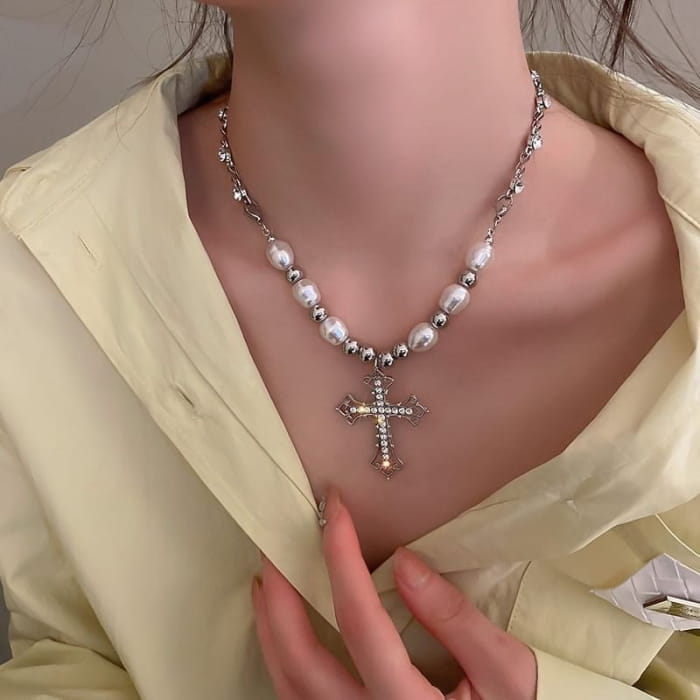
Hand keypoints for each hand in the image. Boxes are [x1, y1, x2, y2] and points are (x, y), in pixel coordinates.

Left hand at [251, 486, 536, 699]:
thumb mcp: (504, 670)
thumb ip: (455, 618)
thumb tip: (403, 561)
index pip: (360, 621)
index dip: (341, 558)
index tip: (333, 509)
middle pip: (303, 660)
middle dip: (281, 597)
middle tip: (274, 546)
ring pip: (288, 685)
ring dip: (270, 628)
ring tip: (268, 580)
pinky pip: (296, 696)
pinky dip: (280, 656)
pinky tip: (281, 627)